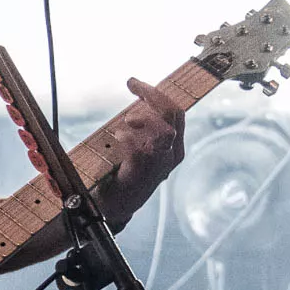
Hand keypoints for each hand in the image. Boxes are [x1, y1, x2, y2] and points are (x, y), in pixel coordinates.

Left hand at [101, 77, 185, 220]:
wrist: (114, 207)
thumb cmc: (123, 174)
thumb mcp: (138, 147)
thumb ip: (142, 129)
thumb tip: (137, 102)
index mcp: (173, 147)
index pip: (175, 112)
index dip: (157, 93)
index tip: (134, 83)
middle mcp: (171, 156)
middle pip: (172, 115)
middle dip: (152, 94)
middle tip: (131, 84)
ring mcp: (159, 166)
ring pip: (165, 131)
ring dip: (145, 117)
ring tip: (127, 120)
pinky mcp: (142, 175)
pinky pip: (140, 149)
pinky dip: (127, 137)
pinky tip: (117, 137)